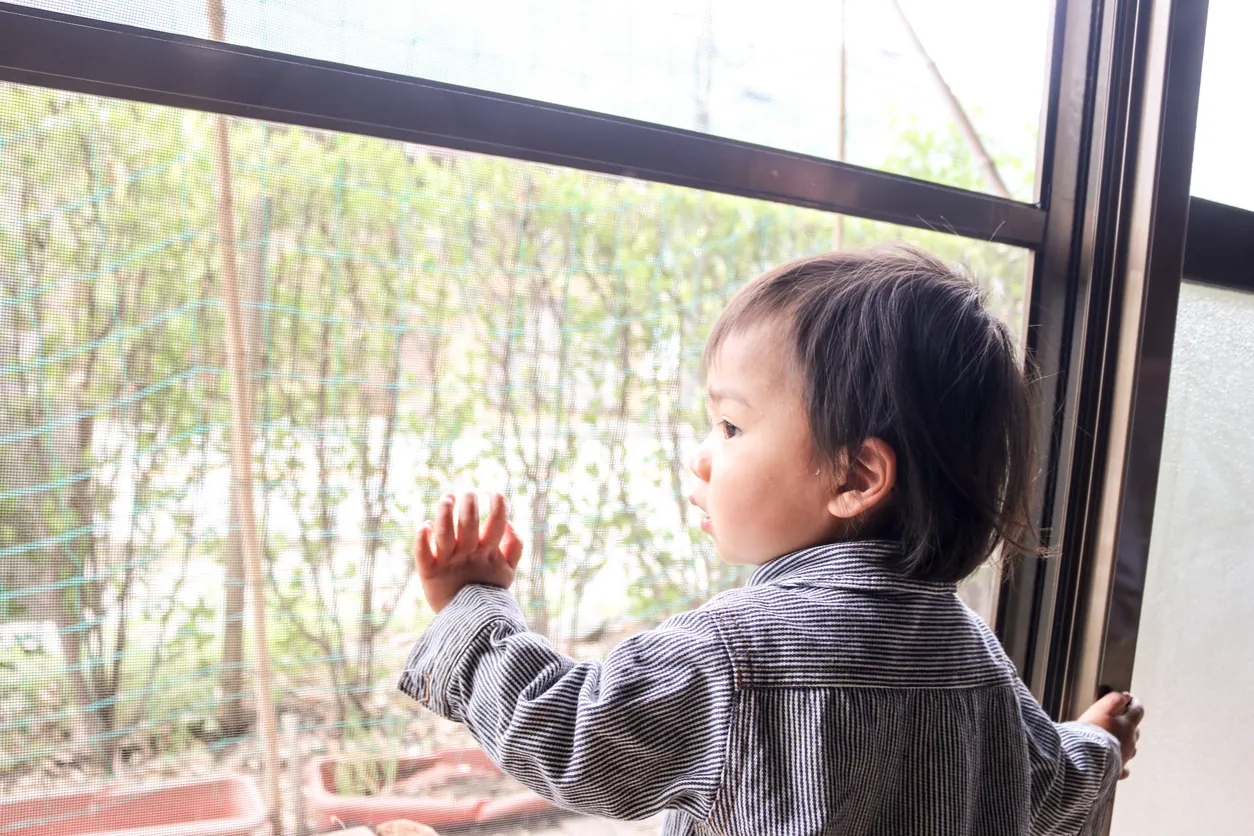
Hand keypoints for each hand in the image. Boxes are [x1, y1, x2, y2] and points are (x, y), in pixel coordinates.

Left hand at [415, 492, 522, 612]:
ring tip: (447, 497)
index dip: (498, 506)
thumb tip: (510, 523)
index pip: (496, 525)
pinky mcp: (429, 573)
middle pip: (469, 524)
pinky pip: (423, 555)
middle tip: (468, 492)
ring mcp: (448, 564)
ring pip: (444, 534)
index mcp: (488, 554)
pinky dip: (422, 540)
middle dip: (469, 504)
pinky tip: (424, 525)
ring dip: (445, 514)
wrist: (469, 623)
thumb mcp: (507, 571)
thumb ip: (514, 547)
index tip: (495, 492)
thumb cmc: (487, 590)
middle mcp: (468, 556)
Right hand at [1078, 690, 1143, 778]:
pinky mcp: (1116, 770)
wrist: (1086, 758)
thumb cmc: (1093, 732)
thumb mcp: (1102, 708)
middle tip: (1118, 718)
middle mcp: (1130, 741)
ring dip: (1124, 742)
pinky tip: (1114, 762)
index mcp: (1128, 725)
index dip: (1134, 703)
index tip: (1130, 699)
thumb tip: (1124, 696)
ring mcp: (1125, 756)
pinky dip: (1119, 763)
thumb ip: (1114, 700)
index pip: (1138, 710)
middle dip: (1128, 722)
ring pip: (1130, 747)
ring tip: (1114, 739)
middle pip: (1134, 729)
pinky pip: (1122, 767)